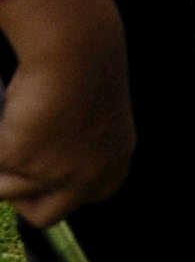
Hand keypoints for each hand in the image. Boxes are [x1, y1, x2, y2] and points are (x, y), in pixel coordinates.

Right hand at [0, 0, 132, 227]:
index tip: (45, 180)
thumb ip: (79, 148)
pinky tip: (5, 116)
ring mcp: (53, 172)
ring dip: (0, 167)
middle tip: (12, 167)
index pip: (94, 196)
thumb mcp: (96, 117)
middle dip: (23, 197)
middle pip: (46, 215)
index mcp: (115, 161)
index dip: (62, 189)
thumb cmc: (84, 67)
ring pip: (5, 191)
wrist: (75, 47)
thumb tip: (37, 171)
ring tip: (8, 133)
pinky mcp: (19, 159)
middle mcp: (89, 175)